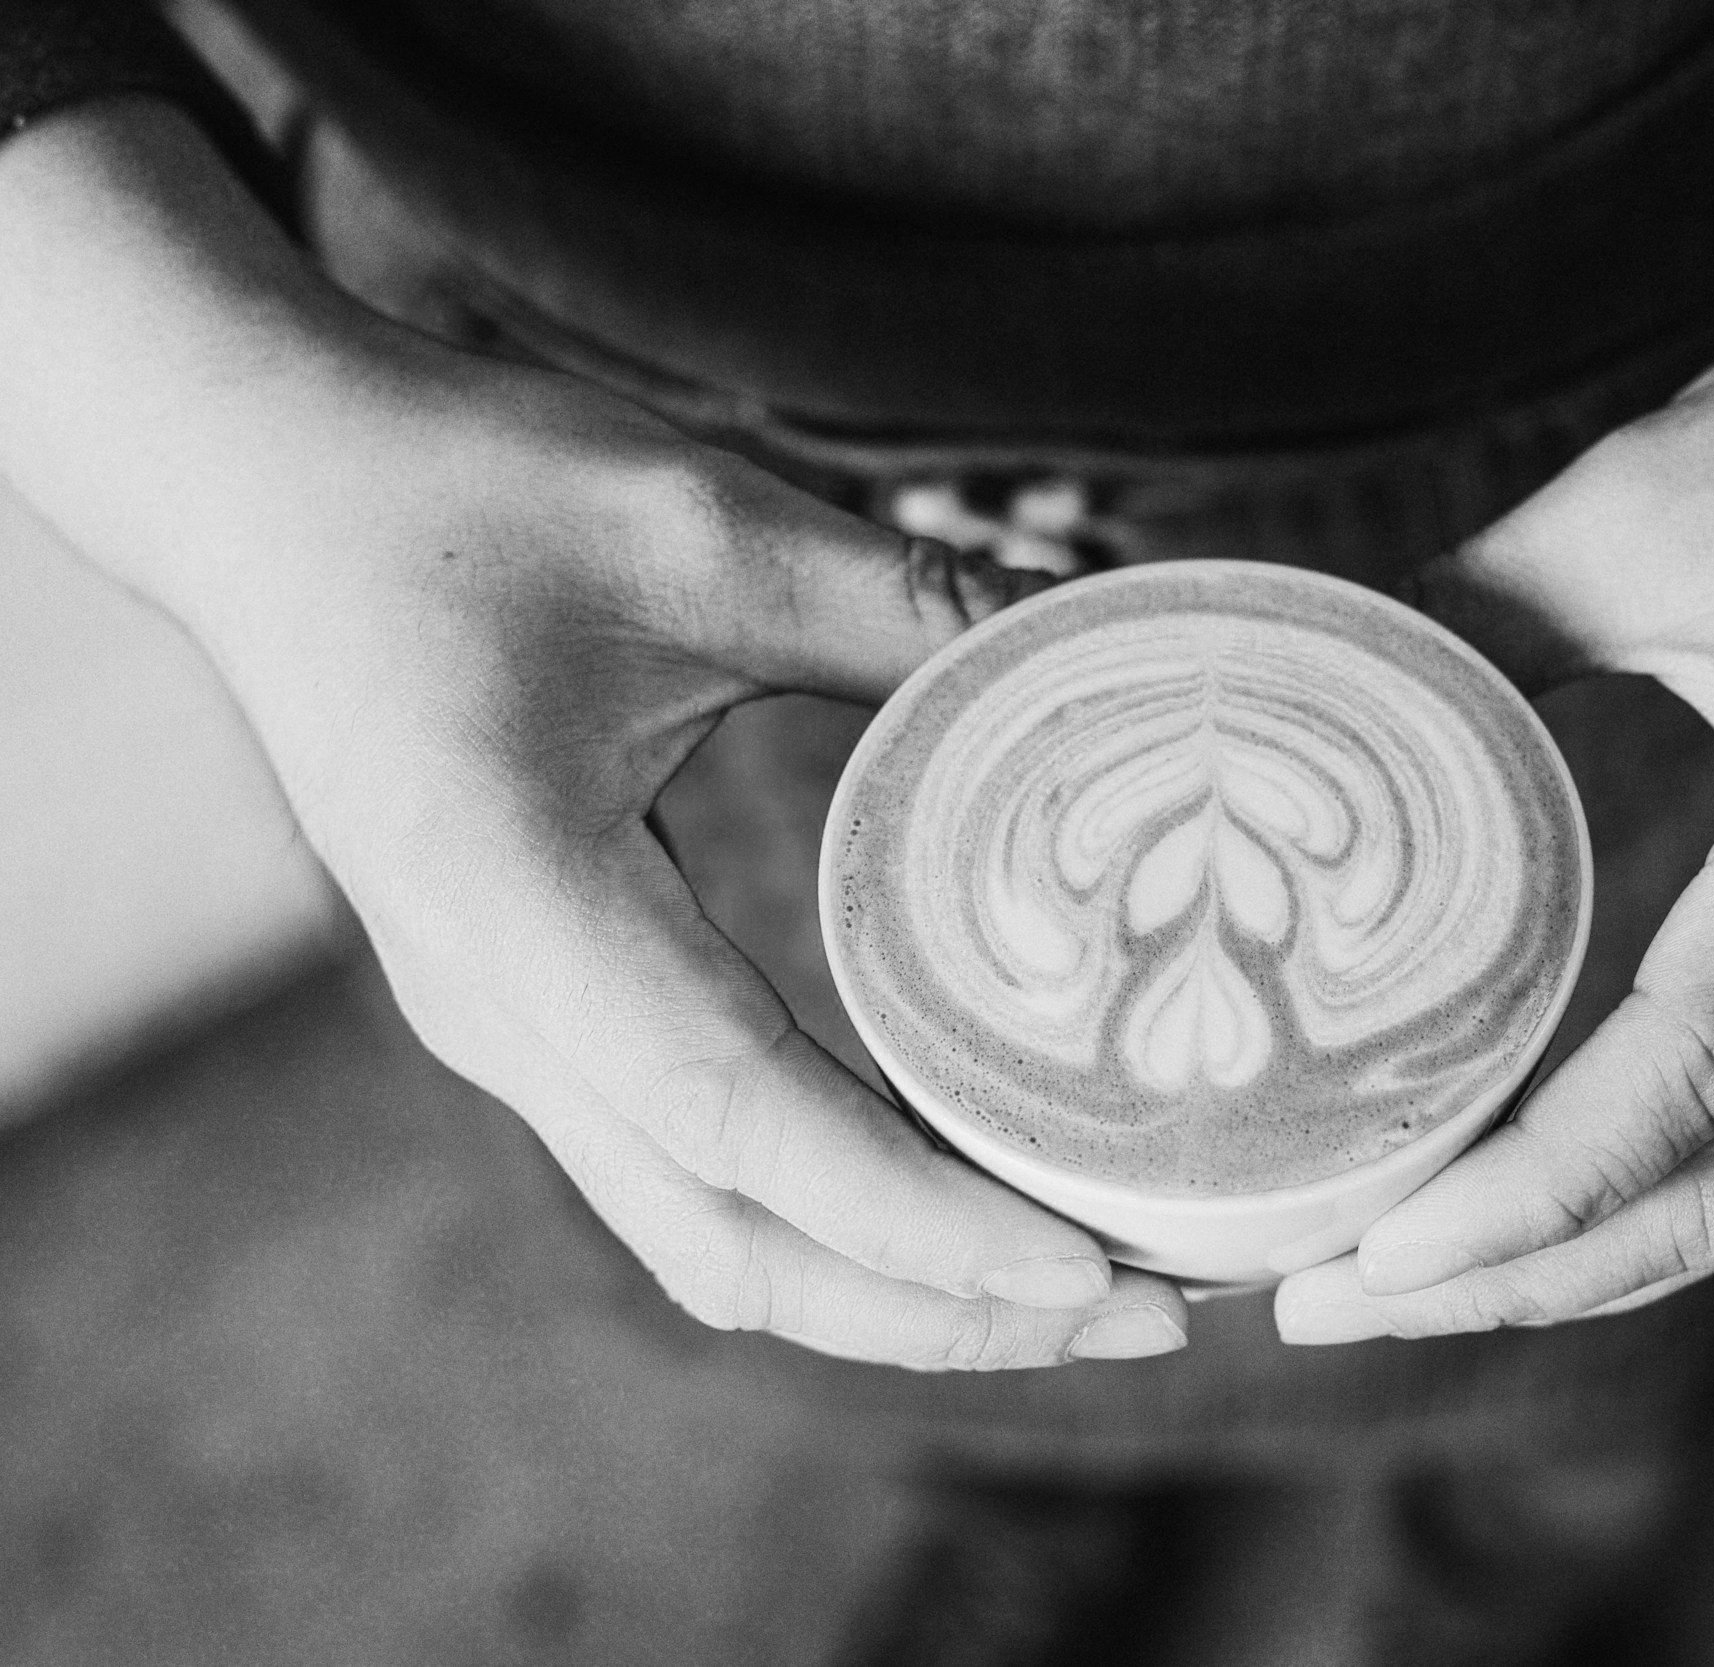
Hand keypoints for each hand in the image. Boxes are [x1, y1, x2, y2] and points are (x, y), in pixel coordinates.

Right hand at [0, 101, 1188, 1367]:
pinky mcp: (532, 1011)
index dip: (921, 1221)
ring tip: (1082, 1279)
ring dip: (894, 1286)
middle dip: (943, 1309)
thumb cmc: (455, 489)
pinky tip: (956, 1183)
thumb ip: (907, 604)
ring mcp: (507, 1029)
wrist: (257, 483)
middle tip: (1149, 1311)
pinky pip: (691, 1172)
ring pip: (711, 1236)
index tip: (1087, 1272)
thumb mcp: (702, 529)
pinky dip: (834, 1215)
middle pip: (736, 1247)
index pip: (745, 1123)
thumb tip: (1111, 634)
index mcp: (521, 910)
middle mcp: (502, 1014)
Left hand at [1276, 166, 1713, 1341]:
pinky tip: (1547, 1203)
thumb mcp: (1642, 501)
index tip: (1378, 1249)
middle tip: (1338, 1302)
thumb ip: (1462, 621)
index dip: (1544, 1186)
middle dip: (1539, 1274)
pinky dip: (1671, 1194)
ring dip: (1602, 1259)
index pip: (1712, 1059)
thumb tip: (1283, 707)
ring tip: (1414, 1280)